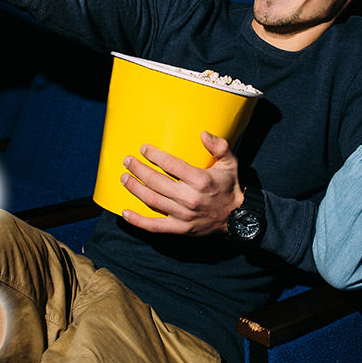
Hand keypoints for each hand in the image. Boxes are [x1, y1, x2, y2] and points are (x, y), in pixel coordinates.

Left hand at [118, 131, 242, 235]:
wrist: (237, 218)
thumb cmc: (229, 187)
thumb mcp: (230, 163)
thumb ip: (219, 146)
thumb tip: (203, 133)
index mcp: (201, 180)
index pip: (171, 165)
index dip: (154, 155)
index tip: (143, 149)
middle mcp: (189, 198)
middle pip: (156, 181)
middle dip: (138, 170)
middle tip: (127, 161)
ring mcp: (183, 215)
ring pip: (151, 200)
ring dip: (134, 188)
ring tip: (124, 178)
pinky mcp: (179, 228)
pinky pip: (154, 226)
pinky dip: (137, 221)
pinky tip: (125, 213)